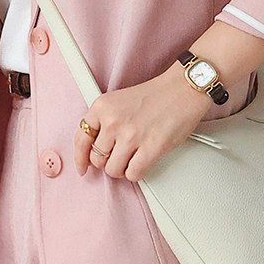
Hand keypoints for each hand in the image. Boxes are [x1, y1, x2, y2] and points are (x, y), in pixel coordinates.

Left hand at [75, 65, 215, 182]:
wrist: (183, 89)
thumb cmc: (156, 95)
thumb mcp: (119, 100)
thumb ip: (104, 121)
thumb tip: (95, 149)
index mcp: (102, 107)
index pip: (81, 139)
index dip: (80, 158)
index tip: (83, 167)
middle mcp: (113, 121)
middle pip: (97, 159)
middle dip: (107, 162)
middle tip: (119, 157)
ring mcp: (131, 136)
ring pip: (113, 170)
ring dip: (122, 169)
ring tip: (132, 158)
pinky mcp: (150, 148)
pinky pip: (133, 174)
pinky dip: (136, 173)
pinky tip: (142, 163)